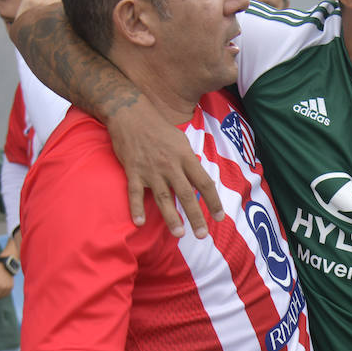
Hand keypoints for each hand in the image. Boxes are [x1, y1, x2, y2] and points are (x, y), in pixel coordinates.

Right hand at [104, 98, 222, 235]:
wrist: (131, 115)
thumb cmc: (159, 129)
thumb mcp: (182, 141)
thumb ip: (190, 162)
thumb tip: (199, 180)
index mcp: (185, 157)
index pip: (204, 183)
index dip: (214, 201)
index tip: (220, 217)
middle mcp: (170, 165)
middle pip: (186, 194)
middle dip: (196, 216)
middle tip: (203, 235)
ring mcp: (151, 170)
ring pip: (163, 198)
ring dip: (171, 217)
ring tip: (179, 234)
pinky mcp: (133, 172)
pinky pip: (135, 194)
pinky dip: (136, 208)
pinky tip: (139, 223)